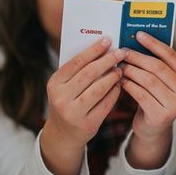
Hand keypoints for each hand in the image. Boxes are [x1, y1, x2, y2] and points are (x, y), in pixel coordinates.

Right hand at [41, 37, 124, 174]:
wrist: (63, 134)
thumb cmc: (68, 102)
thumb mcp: (65, 87)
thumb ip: (78, 71)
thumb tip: (102, 48)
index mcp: (54, 83)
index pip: (76, 62)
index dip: (93, 50)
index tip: (107, 40)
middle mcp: (61, 97)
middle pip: (89, 74)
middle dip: (107, 61)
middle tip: (120, 52)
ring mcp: (73, 112)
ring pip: (99, 89)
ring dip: (113, 76)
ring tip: (121, 68)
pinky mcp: (87, 124)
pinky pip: (106, 104)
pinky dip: (115, 92)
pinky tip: (120, 84)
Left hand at [120, 32, 175, 169]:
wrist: (153, 128)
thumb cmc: (155, 98)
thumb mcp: (161, 81)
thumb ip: (156, 64)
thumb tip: (137, 41)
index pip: (170, 55)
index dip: (154, 43)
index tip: (139, 34)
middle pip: (157, 67)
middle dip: (137, 57)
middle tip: (122, 52)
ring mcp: (175, 104)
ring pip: (148, 80)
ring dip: (131, 71)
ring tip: (119, 66)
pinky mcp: (162, 115)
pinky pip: (141, 94)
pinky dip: (129, 85)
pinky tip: (120, 81)